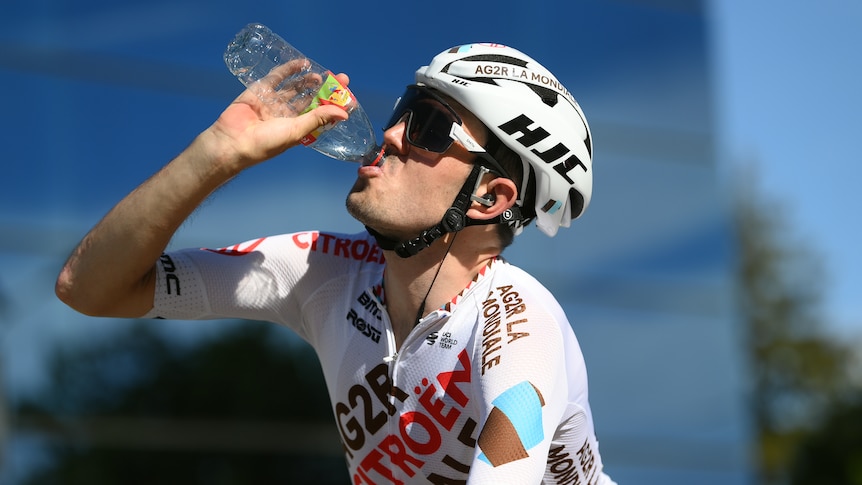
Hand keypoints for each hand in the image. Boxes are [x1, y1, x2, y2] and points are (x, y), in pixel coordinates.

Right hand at [205, 69, 350, 172]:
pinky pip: (276, 78)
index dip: (332, 105)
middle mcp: (286, 116)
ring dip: (308, 81)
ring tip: (320, 76)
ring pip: (294, 88)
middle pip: (309, 99)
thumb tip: (344, 113)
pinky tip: (301, 64)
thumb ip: (319, 118)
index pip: (319, 114)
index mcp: (297, 128)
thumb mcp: (297, 130)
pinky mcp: (260, 91)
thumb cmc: (266, 143)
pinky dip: (289, 70)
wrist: (233, 141)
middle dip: (324, 90)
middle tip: (340, 79)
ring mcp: (273, 103)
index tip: (347, 95)